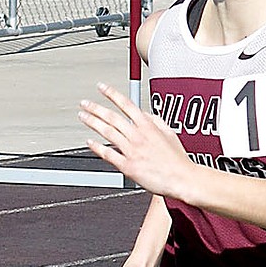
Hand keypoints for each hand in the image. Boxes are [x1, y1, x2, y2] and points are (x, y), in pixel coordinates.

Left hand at [79, 83, 190, 197]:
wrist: (182, 179)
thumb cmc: (178, 160)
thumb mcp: (170, 133)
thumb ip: (156, 121)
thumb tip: (145, 114)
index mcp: (148, 126)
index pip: (126, 104)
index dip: (112, 93)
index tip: (102, 87)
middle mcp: (138, 136)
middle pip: (112, 117)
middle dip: (95, 108)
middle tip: (85, 103)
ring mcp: (132, 150)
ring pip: (107, 132)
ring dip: (92, 122)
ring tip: (83, 116)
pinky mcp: (128, 166)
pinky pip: (108, 154)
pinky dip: (97, 147)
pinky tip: (90, 142)